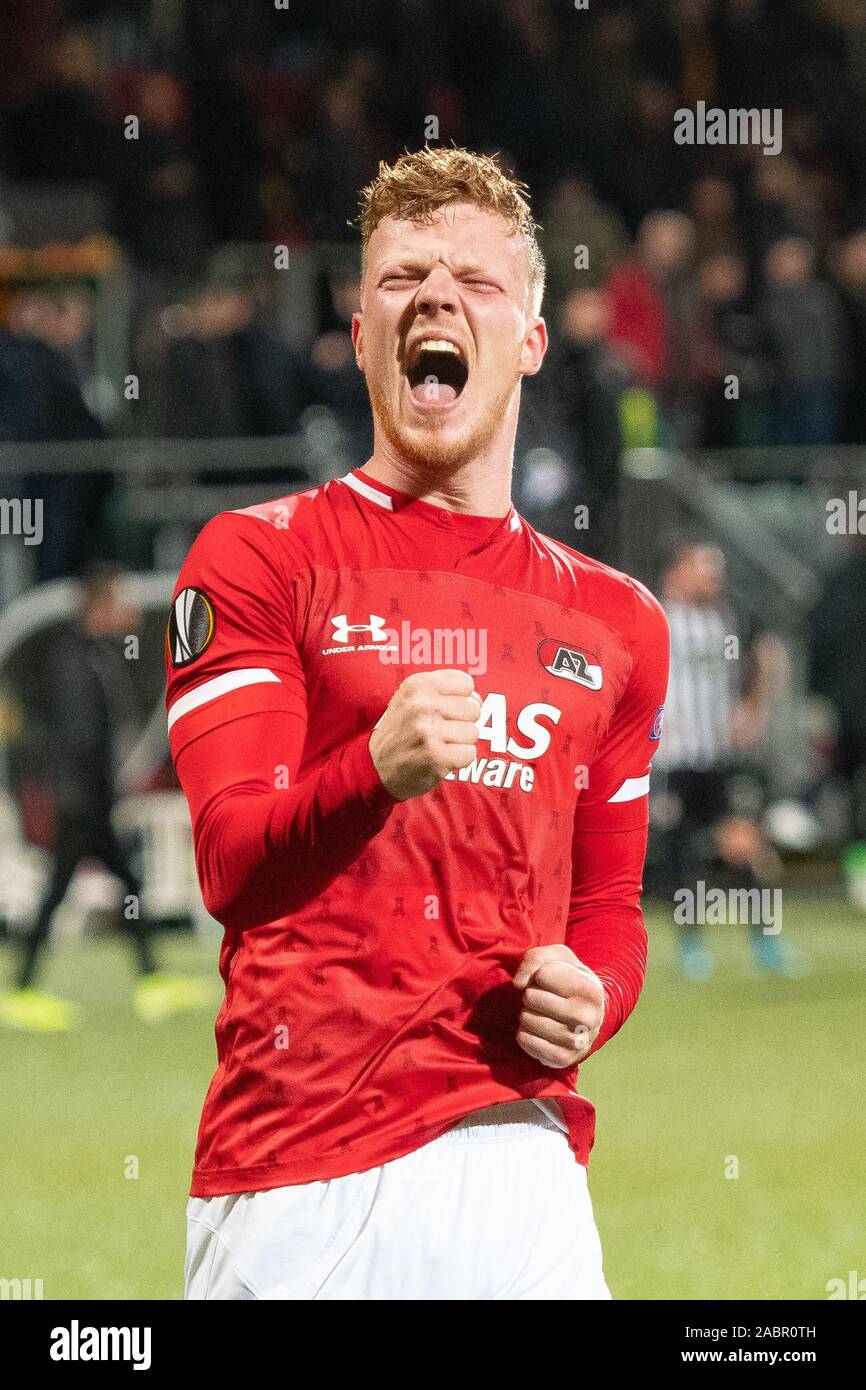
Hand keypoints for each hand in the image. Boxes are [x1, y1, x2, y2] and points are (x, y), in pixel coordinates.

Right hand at [369, 669, 480, 800]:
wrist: (375, 766)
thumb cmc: (401, 730)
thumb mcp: (411, 697)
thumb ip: (442, 690)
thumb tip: (477, 698)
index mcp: (419, 685)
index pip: (466, 684)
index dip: (462, 699)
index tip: (447, 710)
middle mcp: (423, 705)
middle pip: (473, 709)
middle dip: (462, 722)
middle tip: (441, 731)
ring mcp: (429, 731)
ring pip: (473, 732)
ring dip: (460, 742)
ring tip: (438, 744)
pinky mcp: (436, 756)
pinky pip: (469, 753)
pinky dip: (459, 759)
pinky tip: (440, 758)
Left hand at [513, 944, 604, 1067]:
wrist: (588, 1013)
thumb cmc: (568, 979)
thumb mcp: (558, 958)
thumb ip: (535, 958)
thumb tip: (518, 983)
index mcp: (590, 989)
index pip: (543, 974)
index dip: (539, 974)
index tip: (548, 979)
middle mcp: (588, 1017)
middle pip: (532, 998)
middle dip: (530, 994)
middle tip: (542, 998)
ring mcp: (578, 1041)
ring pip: (528, 1021)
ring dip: (526, 1014)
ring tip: (540, 1013)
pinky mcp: (564, 1059)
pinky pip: (528, 1043)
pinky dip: (524, 1035)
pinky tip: (534, 1030)